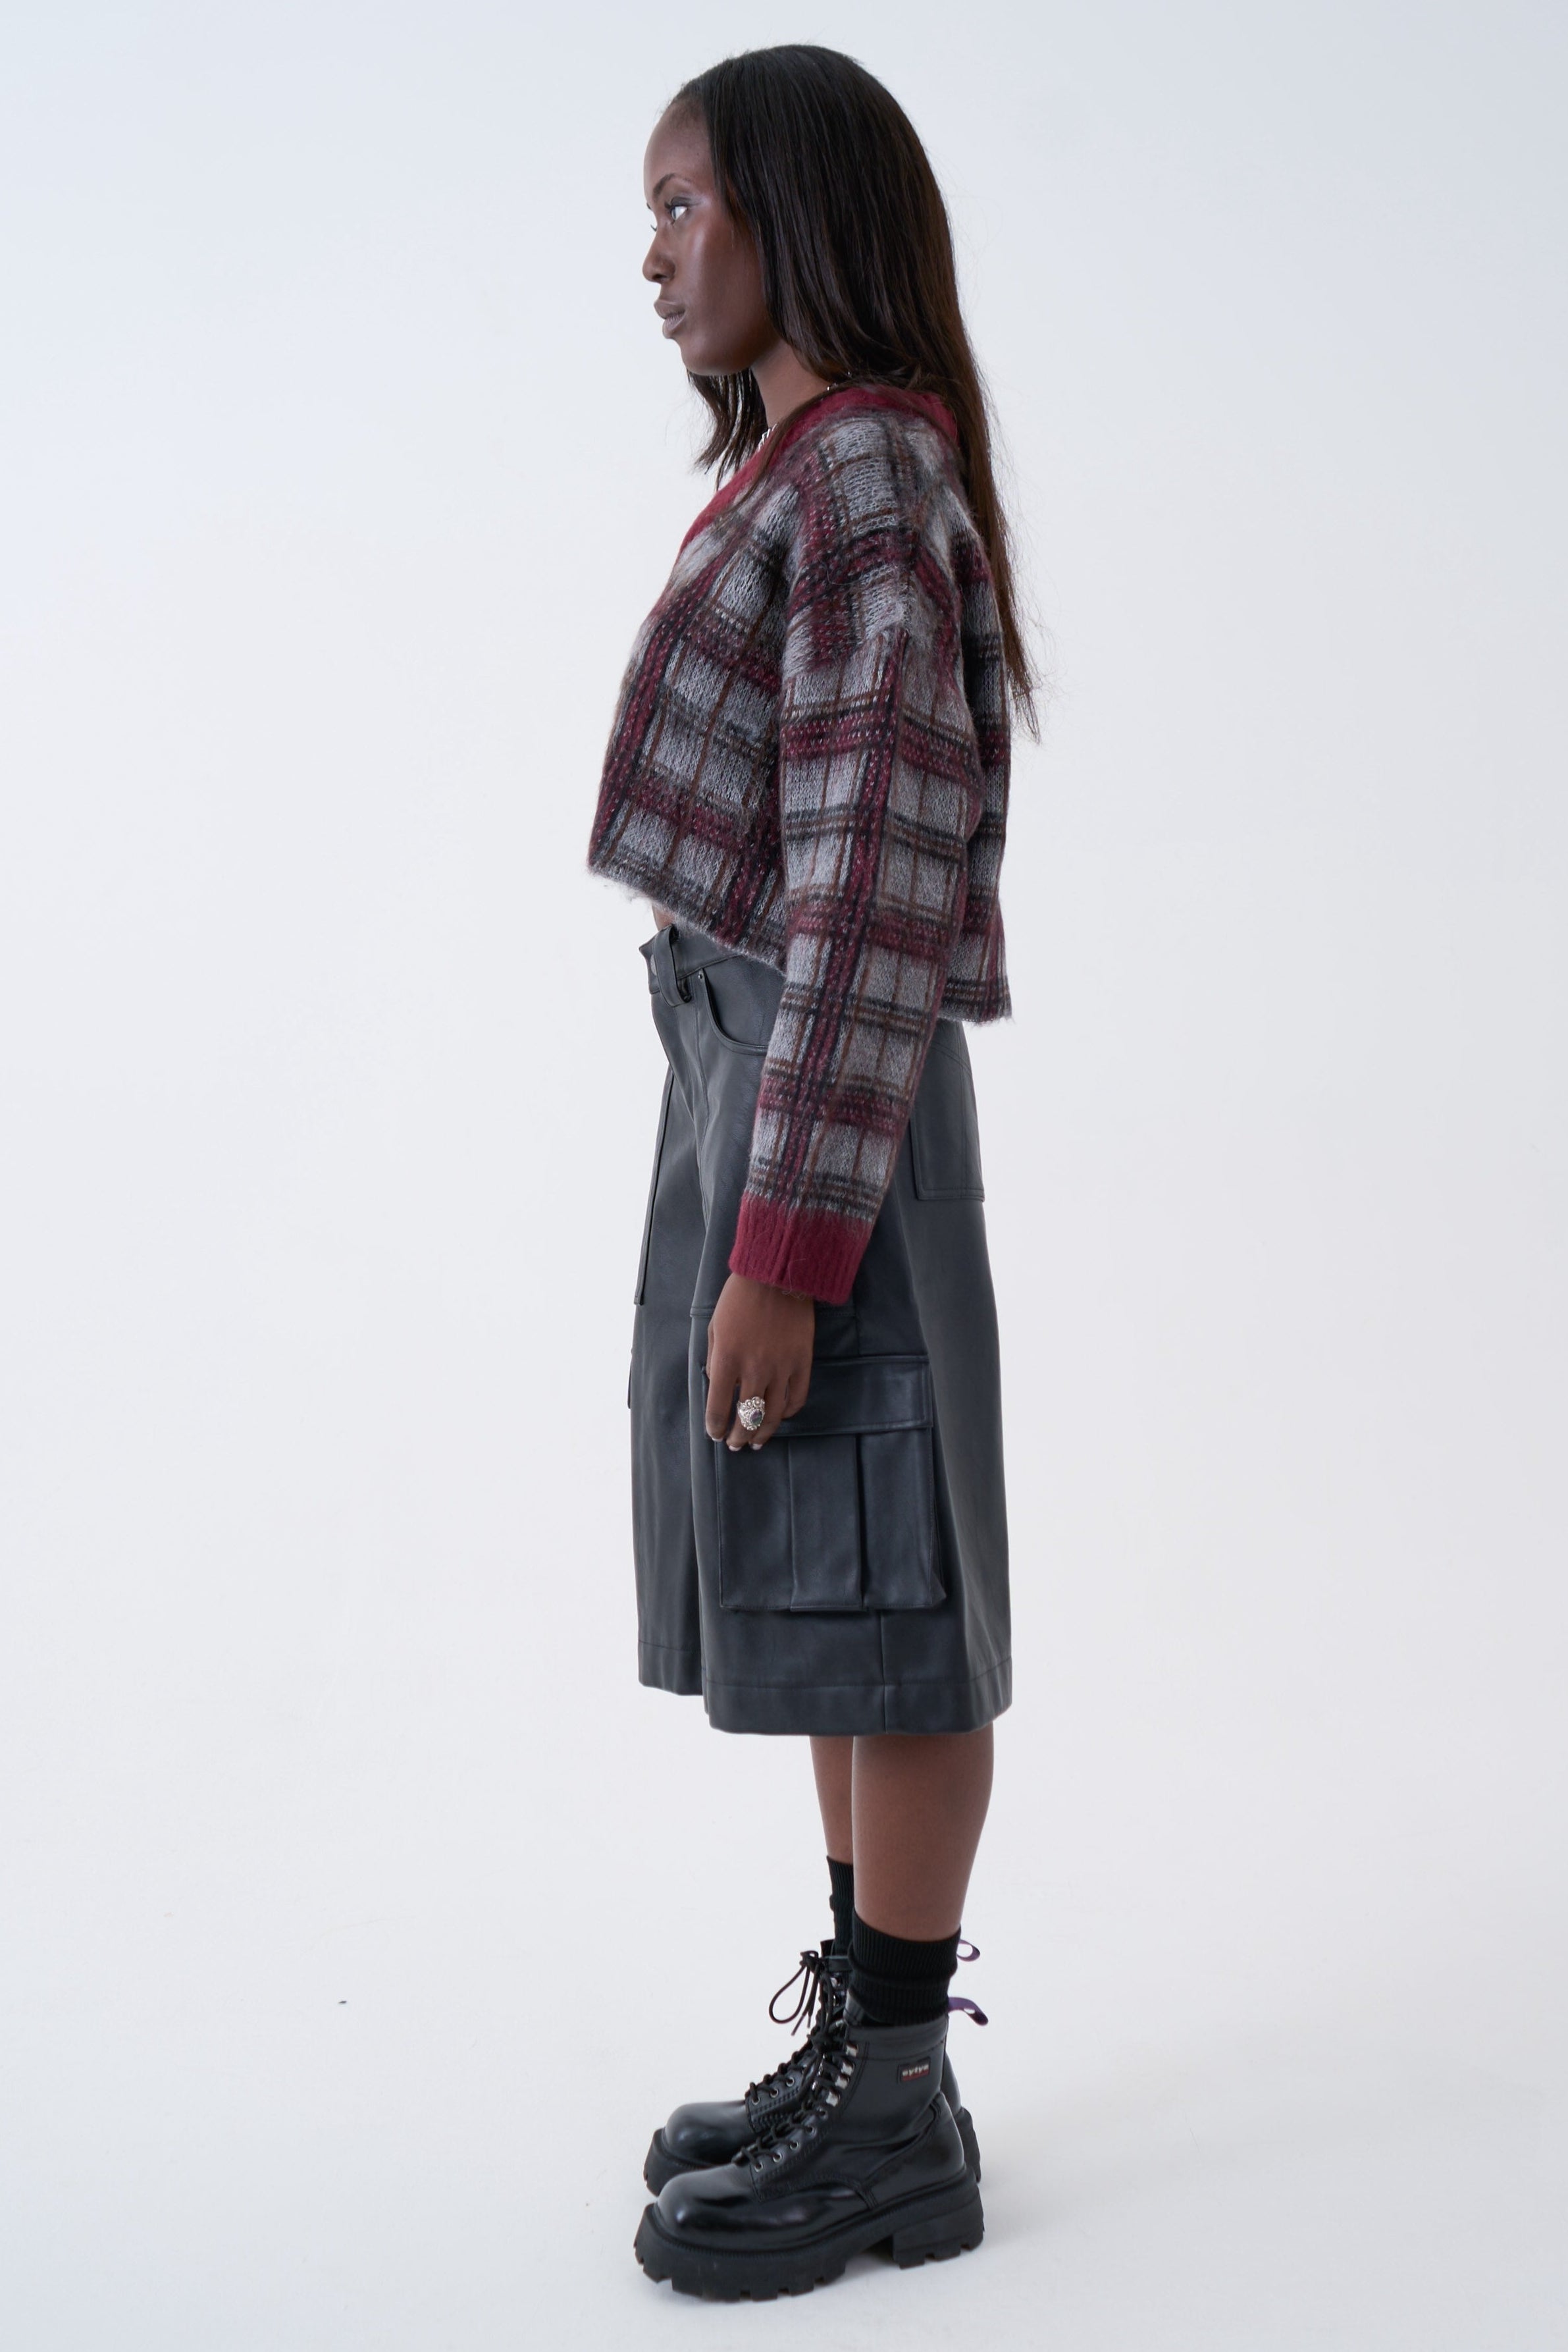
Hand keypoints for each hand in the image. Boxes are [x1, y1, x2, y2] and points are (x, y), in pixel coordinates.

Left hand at [704, 1273, 814, 1448]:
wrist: (776, 1274)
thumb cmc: (739, 1298)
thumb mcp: (714, 1327)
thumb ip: (715, 1360)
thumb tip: (717, 1388)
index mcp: (726, 1359)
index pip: (718, 1408)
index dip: (715, 1427)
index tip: (715, 1434)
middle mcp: (754, 1369)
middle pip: (746, 1418)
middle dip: (738, 1436)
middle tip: (735, 1444)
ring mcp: (781, 1367)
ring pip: (773, 1415)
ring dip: (762, 1433)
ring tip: (757, 1441)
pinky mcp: (802, 1362)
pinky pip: (797, 1398)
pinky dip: (788, 1413)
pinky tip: (780, 1416)